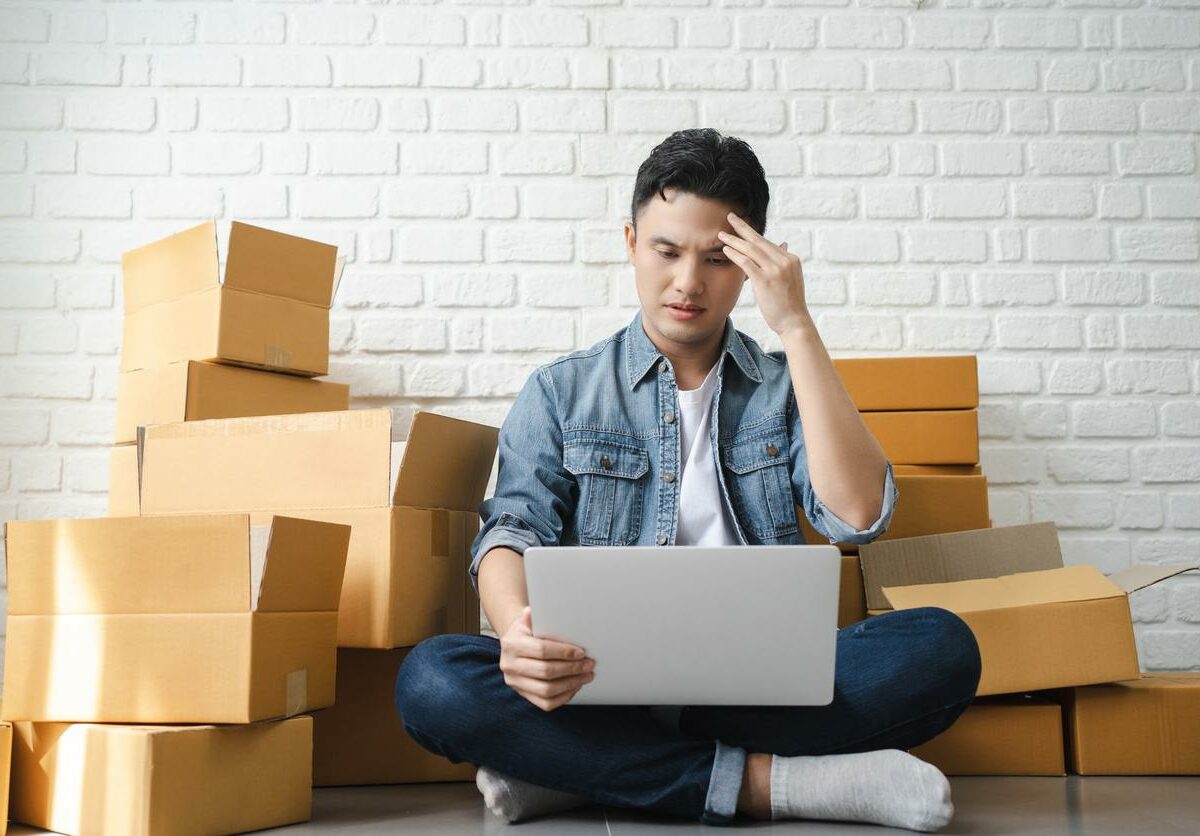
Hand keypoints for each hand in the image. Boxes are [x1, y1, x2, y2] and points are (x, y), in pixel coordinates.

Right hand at [499, 606, 594, 711]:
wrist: (513, 645)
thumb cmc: (527, 630)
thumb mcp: (529, 619)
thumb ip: (536, 615)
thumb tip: (546, 608)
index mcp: (512, 644)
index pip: (542, 651)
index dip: (564, 652)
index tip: (581, 652)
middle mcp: (509, 665)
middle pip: (546, 672)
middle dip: (572, 669)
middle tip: (589, 664)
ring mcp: (515, 682)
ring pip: (547, 690)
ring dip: (571, 684)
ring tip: (586, 676)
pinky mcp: (522, 694)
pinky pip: (545, 703)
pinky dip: (563, 697)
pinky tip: (575, 687)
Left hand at [718, 212, 813, 336]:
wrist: (794, 322)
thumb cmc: (790, 303)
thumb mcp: (790, 278)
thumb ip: (784, 262)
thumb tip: (783, 243)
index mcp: (791, 259)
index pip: (768, 243)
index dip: (752, 234)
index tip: (740, 226)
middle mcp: (784, 261)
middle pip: (759, 240)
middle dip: (742, 227)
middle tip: (730, 217)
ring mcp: (775, 270)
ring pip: (751, 249)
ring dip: (734, 240)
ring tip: (721, 234)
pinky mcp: (765, 280)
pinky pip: (747, 263)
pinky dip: (735, 255)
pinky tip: (725, 250)